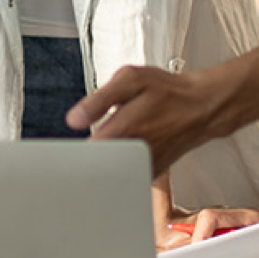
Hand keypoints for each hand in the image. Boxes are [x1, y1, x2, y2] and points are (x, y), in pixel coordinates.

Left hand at [66, 65, 230, 175]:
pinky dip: (118, 170)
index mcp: (122, 132)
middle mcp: (132, 155)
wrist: (201, 107)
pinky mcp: (150, 174)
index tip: (57, 158)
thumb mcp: (131, 79)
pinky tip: (119, 155)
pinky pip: (126, 178)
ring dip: (101, 167)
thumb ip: (99, 99)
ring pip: (110, 177)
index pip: (82, 157)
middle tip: (75, 153)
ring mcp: (142, 168)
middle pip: (94, 170)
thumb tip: (74, 119)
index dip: (67, 158)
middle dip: (83, 162)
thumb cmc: (168, 91)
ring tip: (98, 154)